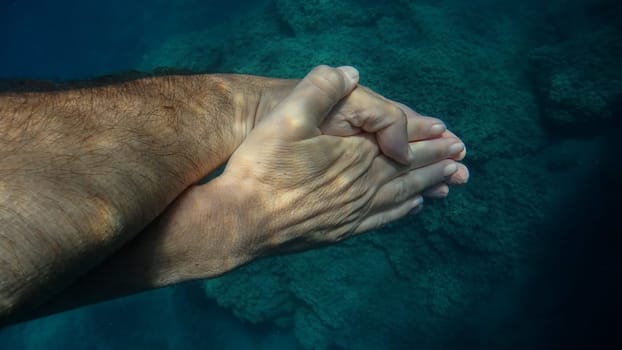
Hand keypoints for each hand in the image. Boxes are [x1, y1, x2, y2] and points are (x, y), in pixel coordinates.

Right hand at [197, 66, 466, 261]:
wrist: (241, 220)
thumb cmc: (262, 167)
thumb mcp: (287, 116)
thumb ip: (321, 89)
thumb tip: (350, 73)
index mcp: (355, 158)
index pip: (403, 147)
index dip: (430, 142)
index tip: (454, 139)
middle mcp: (362, 188)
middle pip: (409, 173)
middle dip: (438, 164)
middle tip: (462, 159)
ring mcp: (352, 213)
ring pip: (402, 197)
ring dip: (428, 186)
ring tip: (450, 182)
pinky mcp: (339, 231)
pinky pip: (383, 220)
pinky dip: (403, 212)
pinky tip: (413, 209)